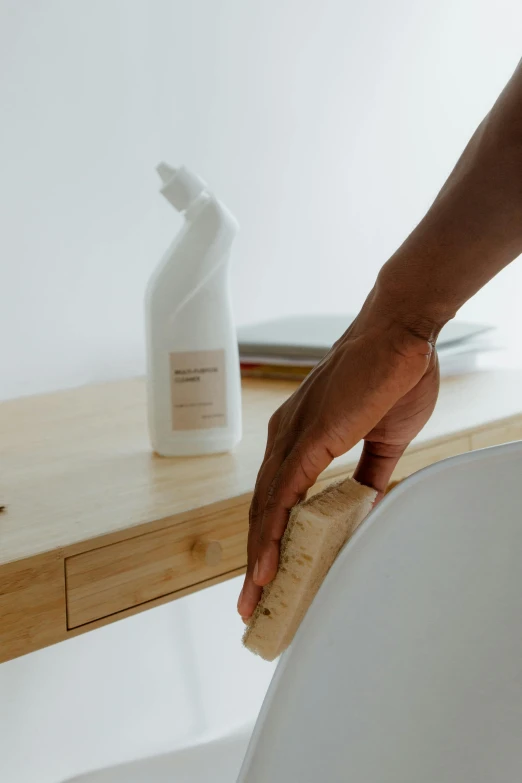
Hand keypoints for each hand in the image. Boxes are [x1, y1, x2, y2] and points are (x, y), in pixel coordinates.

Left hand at [237, 293, 439, 619]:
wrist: (400, 333)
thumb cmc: (393, 376)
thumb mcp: (383, 440)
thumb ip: (369, 474)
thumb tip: (366, 503)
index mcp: (301, 438)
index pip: (278, 499)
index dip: (270, 538)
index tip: (269, 573)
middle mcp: (285, 439)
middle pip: (263, 511)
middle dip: (256, 559)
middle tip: (252, 602)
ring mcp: (292, 439)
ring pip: (265, 510)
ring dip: (258, 557)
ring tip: (255, 599)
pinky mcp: (308, 439)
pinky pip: (280, 497)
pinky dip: (271, 534)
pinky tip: (267, 567)